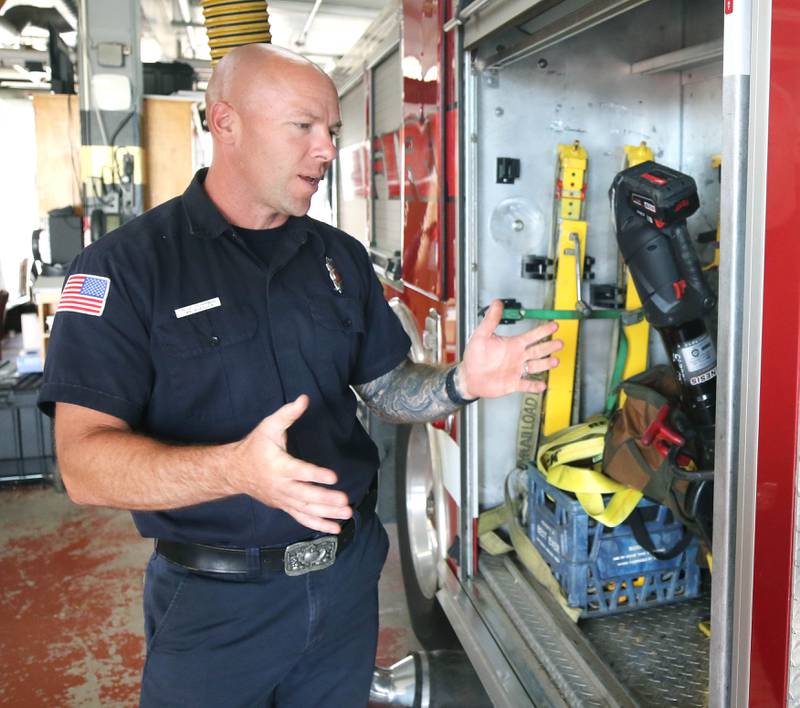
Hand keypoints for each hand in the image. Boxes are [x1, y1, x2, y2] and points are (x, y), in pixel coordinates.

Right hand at [232, 395, 350, 533]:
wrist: (234, 471)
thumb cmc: (254, 447)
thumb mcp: (269, 426)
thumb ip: (288, 413)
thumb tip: (304, 399)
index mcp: (279, 466)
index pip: (300, 471)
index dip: (316, 475)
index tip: (333, 477)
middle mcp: (281, 485)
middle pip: (306, 495)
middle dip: (326, 500)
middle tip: (345, 501)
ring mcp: (283, 498)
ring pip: (306, 510)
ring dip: (327, 514)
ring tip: (346, 515)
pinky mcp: (284, 506)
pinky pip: (302, 518)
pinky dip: (318, 524)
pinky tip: (334, 529)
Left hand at [458, 300, 562, 398]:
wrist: (468, 376)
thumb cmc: (475, 356)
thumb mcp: (481, 335)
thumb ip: (491, 320)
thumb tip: (496, 303)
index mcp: (513, 345)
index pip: (532, 336)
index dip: (543, 331)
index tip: (554, 325)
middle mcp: (518, 357)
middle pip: (538, 350)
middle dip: (549, 346)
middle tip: (560, 343)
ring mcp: (516, 370)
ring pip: (535, 366)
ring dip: (545, 364)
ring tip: (554, 361)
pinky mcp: (513, 383)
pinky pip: (526, 384)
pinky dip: (534, 385)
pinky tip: (542, 385)